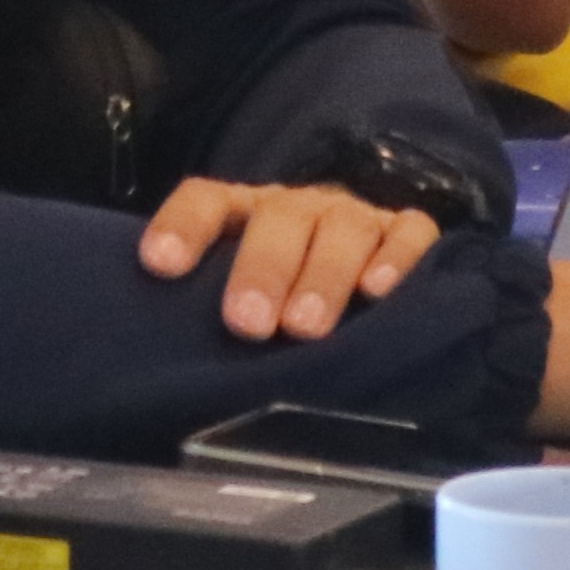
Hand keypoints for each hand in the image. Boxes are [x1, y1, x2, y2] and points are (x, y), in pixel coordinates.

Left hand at [137, 178, 441, 341]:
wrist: (362, 257)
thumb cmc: (281, 293)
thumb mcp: (241, 293)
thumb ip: (206, 311)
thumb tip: (171, 368)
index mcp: (244, 213)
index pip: (207, 200)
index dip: (183, 227)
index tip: (160, 264)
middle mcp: (298, 208)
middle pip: (279, 219)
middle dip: (262, 269)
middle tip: (247, 323)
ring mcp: (354, 216)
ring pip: (343, 228)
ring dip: (323, 276)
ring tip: (304, 327)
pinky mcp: (406, 231)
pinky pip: (410, 232)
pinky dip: (397, 258)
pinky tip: (379, 291)